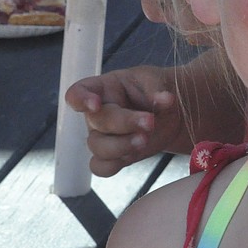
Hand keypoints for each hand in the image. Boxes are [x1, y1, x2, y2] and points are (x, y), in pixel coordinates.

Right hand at [65, 66, 188, 176]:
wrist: (170, 113)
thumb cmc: (155, 90)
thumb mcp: (156, 80)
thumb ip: (156, 89)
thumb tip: (165, 98)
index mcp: (102, 88)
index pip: (77, 93)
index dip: (81, 99)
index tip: (96, 104)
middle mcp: (97, 114)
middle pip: (97, 121)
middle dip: (124, 123)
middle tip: (149, 122)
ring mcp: (102, 136)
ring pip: (98, 147)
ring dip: (122, 146)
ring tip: (145, 139)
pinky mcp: (114, 155)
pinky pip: (101, 167)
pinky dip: (114, 165)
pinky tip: (133, 156)